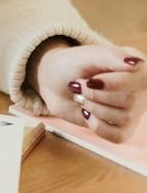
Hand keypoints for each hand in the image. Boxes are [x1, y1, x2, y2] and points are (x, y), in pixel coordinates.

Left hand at [31, 41, 146, 142]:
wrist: (54, 84)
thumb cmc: (70, 66)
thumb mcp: (84, 56)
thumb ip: (110, 56)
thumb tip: (136, 63)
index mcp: (137, 65)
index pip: (140, 79)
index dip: (112, 83)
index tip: (89, 81)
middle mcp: (141, 89)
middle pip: (129, 100)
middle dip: (95, 95)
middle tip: (78, 87)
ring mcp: (134, 110)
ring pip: (123, 118)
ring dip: (93, 108)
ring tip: (82, 98)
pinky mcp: (122, 129)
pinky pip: (118, 136)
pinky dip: (97, 126)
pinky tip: (88, 114)